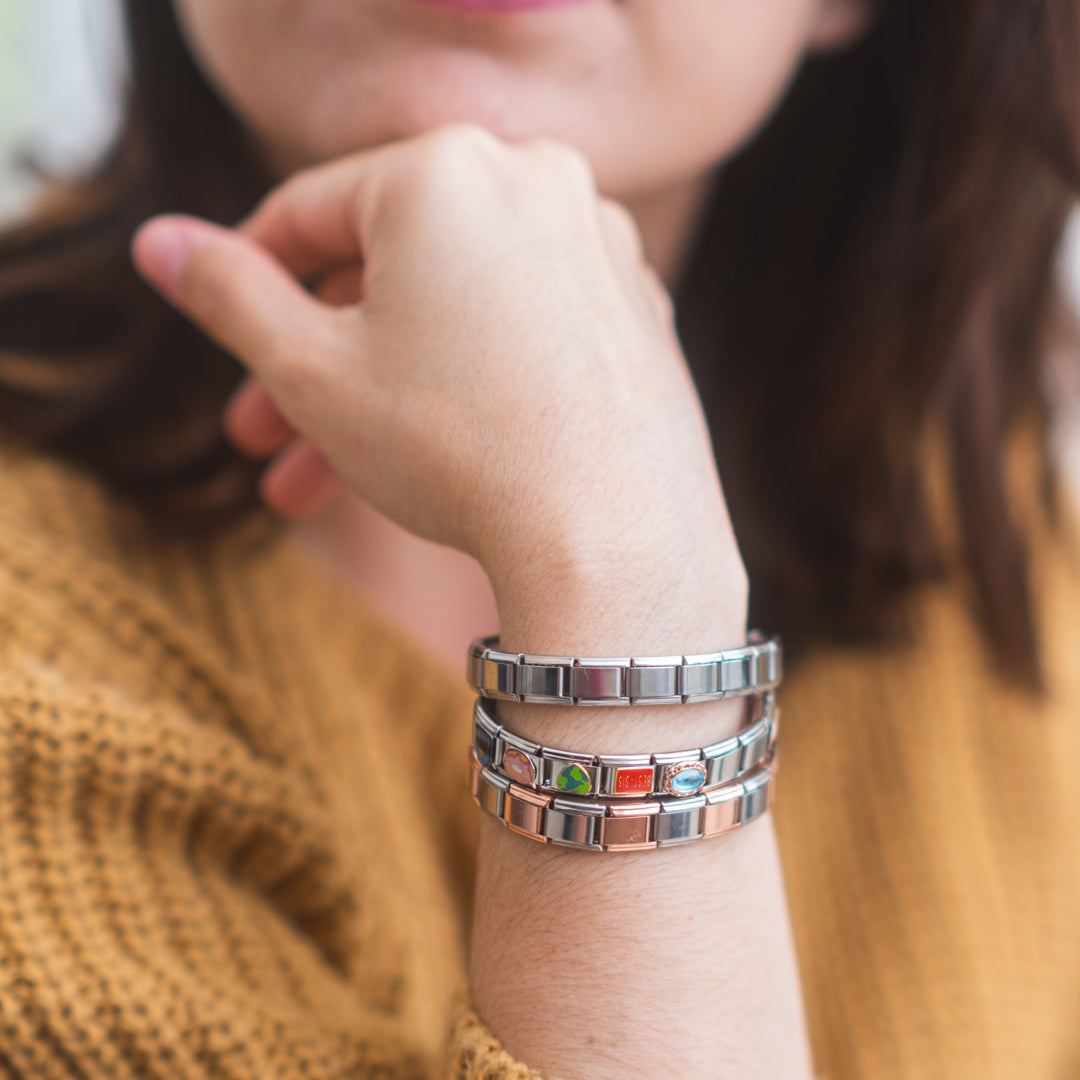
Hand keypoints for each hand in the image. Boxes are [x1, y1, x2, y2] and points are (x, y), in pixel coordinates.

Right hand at [132, 124, 744, 623]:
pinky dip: (469, 381)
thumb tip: (160, 243)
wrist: (615, 538)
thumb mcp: (313, 371)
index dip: (247, 274)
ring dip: (378, 391)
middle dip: (311, 362)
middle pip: (386, 271)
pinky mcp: (635, 309)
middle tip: (258, 434)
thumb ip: (228, 295)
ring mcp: (598, 245)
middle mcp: (535, 181)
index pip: (310, 210)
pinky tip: (432, 455)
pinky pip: (523, 333)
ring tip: (318, 481)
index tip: (218, 329)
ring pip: (454, 311)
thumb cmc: (458, 448)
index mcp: (446, 169)